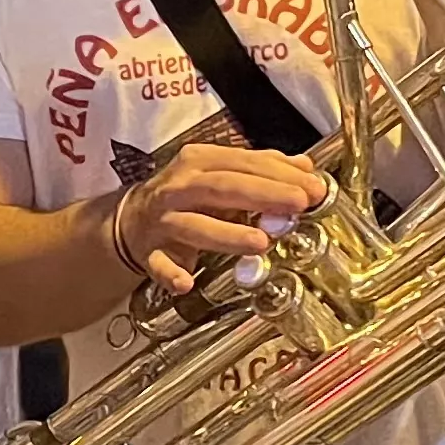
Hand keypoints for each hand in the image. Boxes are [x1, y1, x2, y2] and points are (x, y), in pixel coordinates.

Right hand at [113, 145, 325, 291]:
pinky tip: (185, 282)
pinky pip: (159, 264)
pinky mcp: (151, 252)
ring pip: (194, 225)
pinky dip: (171, 273)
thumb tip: (304, 168)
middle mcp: (179, 187)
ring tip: (260, 242)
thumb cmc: (186, 194)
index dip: (279, 174)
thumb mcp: (221, 173)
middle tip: (297, 205)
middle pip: (221, 188)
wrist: (132, 219)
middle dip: (262, 195)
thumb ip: (262, 169)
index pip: (242, 162)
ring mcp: (163, 220)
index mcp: (199, 161)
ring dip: (226, 234)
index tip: (312, 187)